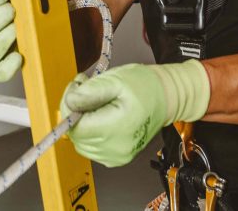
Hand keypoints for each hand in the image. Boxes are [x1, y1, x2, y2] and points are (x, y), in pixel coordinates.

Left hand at [59, 60, 209, 166]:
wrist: (168, 97)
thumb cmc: (146, 86)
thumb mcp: (116, 80)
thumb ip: (90, 92)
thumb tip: (70, 102)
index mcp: (117, 128)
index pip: (75, 127)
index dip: (69, 108)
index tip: (76, 90)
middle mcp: (117, 148)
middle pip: (76, 136)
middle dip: (73, 112)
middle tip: (83, 90)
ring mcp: (118, 156)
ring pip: (81, 143)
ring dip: (80, 122)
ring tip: (93, 101)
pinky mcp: (118, 157)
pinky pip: (91, 148)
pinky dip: (90, 132)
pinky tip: (99, 115)